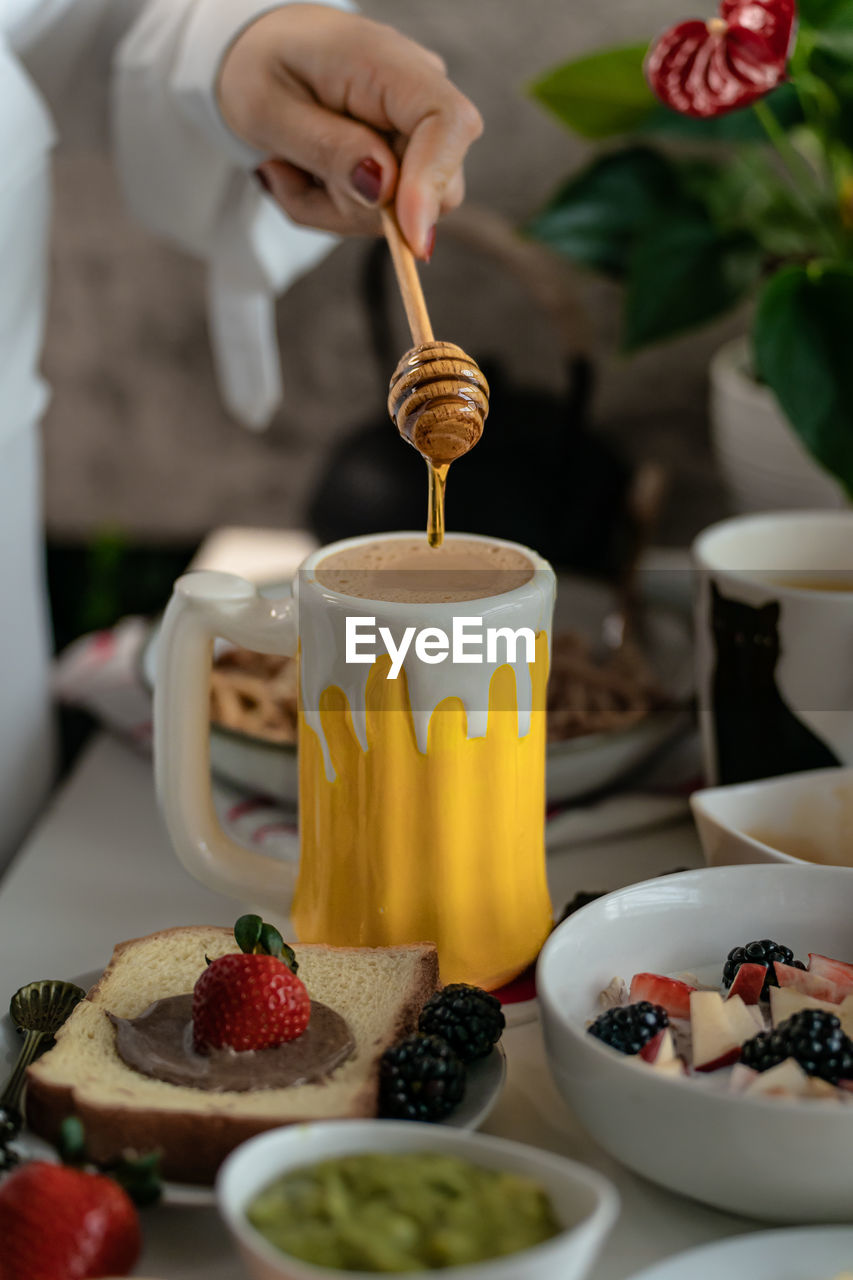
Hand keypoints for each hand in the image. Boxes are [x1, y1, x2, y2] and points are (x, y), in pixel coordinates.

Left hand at [218, 5, 482, 257]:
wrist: (257, 52)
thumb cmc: (257, 68)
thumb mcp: (266, 109)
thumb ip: (327, 148)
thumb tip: (385, 188)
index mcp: (385, 62)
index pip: (448, 122)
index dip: (433, 182)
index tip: (409, 237)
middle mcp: (417, 91)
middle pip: (435, 186)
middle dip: (363, 208)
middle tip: (291, 175)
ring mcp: (415, 126)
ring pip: (403, 212)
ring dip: (338, 209)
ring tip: (291, 168)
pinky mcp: (406, 156)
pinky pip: (384, 213)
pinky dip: (338, 208)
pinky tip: (308, 173)